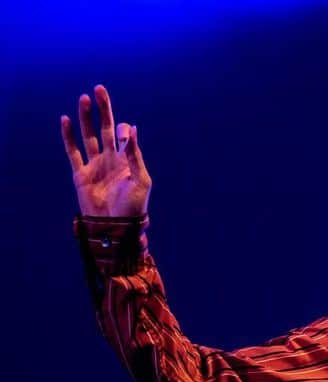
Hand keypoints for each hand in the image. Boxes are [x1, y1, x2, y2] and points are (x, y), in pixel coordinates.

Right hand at [61, 85, 150, 217]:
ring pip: (89, 135)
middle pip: (105, 128)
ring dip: (86, 117)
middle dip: (103, 109)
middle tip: (100, 89)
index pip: (125, 136)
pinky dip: (68, 136)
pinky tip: (66, 119)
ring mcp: (95, 165)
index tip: (125, 133)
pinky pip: (73, 151)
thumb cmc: (133, 206)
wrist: (115, 225)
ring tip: (84, 98)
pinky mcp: (81, 173)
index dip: (125, 129)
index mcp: (128, 160)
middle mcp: (111, 159)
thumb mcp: (141, 180)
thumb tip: (132, 129)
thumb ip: (135, 155)